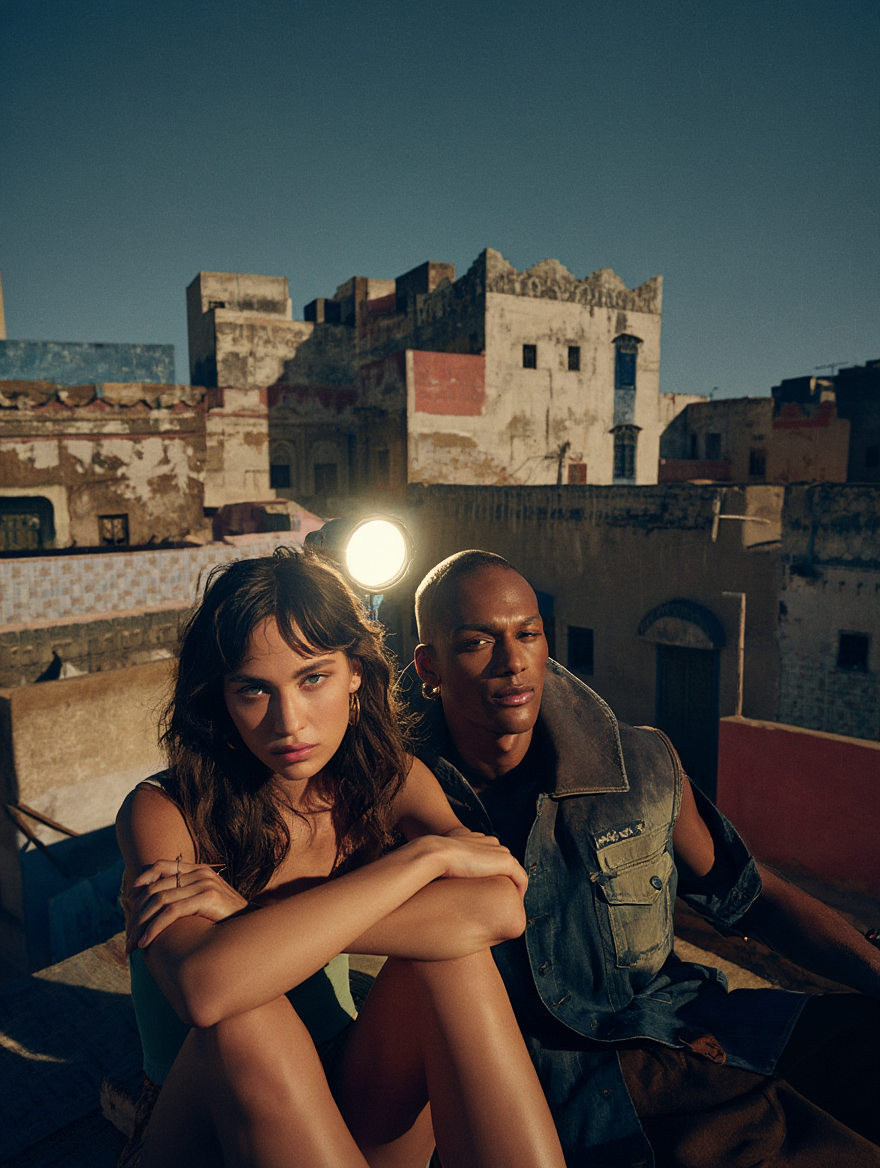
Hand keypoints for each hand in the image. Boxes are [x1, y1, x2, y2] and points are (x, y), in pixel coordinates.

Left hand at [127, 858, 248, 951]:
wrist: (255, 928)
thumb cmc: (228, 921)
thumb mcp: (207, 903)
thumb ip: (188, 898)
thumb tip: (160, 909)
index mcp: (199, 870)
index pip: (162, 865)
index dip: (143, 879)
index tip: (129, 900)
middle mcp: (200, 873)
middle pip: (156, 887)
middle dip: (137, 914)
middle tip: (129, 937)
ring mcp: (204, 884)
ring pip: (160, 900)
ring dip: (142, 924)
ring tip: (134, 944)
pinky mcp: (207, 898)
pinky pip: (171, 912)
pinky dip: (155, 928)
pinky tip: (147, 942)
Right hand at [422, 833, 528, 896]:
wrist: (434, 854)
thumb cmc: (430, 863)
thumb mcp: (436, 862)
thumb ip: (442, 868)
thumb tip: (434, 882)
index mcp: (474, 839)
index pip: (489, 856)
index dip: (489, 874)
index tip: (483, 892)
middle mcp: (489, 842)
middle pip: (502, 862)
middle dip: (503, 880)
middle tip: (497, 902)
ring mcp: (498, 851)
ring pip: (513, 871)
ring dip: (512, 887)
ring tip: (507, 906)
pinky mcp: (505, 862)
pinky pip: (520, 879)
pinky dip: (520, 892)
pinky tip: (514, 905)